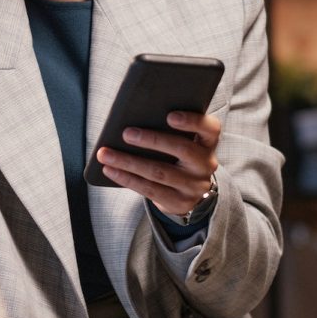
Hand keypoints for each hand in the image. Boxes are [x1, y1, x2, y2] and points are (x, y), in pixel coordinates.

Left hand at [96, 110, 220, 218]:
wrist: (190, 193)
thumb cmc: (178, 156)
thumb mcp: (184, 141)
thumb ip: (171, 130)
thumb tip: (135, 115)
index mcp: (207, 143)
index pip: (210, 129)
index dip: (192, 121)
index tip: (170, 116)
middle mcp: (205, 164)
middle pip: (182, 149)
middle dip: (152, 140)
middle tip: (126, 133)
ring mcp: (193, 186)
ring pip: (159, 172)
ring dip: (128, 162)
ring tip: (106, 154)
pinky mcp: (178, 202)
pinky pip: (149, 189)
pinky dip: (127, 178)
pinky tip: (110, 170)